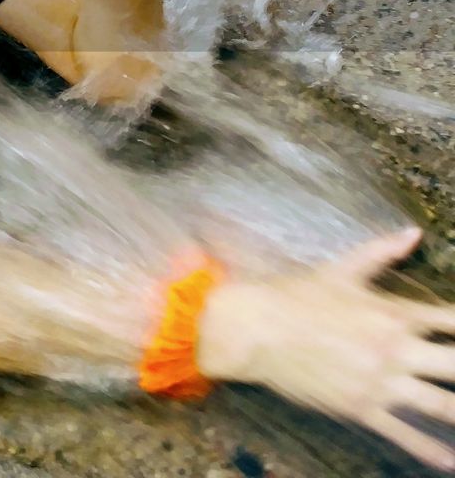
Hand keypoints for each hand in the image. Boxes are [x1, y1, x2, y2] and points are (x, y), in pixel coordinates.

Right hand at [197, 229, 454, 471]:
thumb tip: (413, 233)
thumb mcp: (339, 270)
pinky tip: (449, 461)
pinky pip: (403, 434)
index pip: (451, 320)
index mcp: (392, 313)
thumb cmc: (293, 296)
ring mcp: (378, 382)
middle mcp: (393, 349)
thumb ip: (381, 252)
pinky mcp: (359, 407)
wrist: (253, 328)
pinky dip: (430, 451)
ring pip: (440, 405)